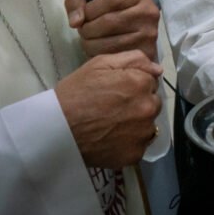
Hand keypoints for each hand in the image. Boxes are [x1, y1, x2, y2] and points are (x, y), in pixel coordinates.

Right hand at [55, 50, 162, 168]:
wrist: (55, 129)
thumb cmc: (76, 92)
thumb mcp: (100, 64)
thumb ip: (134, 60)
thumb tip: (158, 69)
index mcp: (141, 84)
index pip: (151, 82)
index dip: (134, 85)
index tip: (118, 91)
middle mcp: (148, 108)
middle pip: (152, 103)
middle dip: (139, 104)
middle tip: (114, 108)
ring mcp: (143, 134)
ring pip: (148, 125)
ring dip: (136, 124)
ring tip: (112, 125)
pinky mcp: (135, 154)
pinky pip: (139, 145)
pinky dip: (129, 143)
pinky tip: (111, 139)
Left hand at [65, 0, 159, 60]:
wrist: (132, 26)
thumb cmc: (110, 8)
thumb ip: (76, 2)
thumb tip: (75, 22)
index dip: (91, 9)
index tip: (85, 15)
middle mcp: (149, 12)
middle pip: (109, 22)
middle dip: (88, 29)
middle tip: (84, 31)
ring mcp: (150, 33)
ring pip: (109, 42)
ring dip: (91, 44)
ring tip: (90, 40)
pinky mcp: (147, 52)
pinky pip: (115, 57)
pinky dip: (100, 55)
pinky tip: (99, 50)